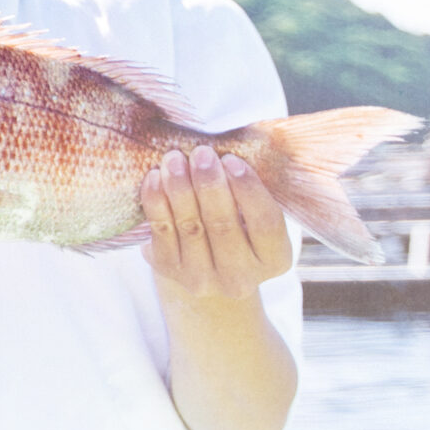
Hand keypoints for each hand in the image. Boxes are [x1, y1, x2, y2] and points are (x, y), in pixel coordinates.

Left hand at [141, 147, 291, 301]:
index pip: (266, 223)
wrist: (205, 266)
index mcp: (274, 260)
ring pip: (189, 226)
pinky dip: (156, 201)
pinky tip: (155, 177)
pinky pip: (161, 231)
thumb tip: (227, 151)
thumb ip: (249, 191)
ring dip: (179, 187)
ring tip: (174, 157)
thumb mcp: (253, 214)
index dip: (249, 189)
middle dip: (210, 184)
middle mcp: (241, 277)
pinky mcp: (170, 270)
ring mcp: (203, 278)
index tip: (232, 159)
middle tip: (201, 152)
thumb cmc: (237, 226)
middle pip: (224, 225)